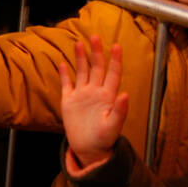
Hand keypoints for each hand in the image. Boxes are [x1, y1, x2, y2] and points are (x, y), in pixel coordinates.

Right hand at [61, 34, 128, 171]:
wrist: (89, 150)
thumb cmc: (104, 140)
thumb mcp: (113, 127)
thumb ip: (120, 111)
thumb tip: (125, 94)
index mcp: (107, 96)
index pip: (112, 74)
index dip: (115, 60)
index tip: (116, 45)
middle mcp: (95, 92)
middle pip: (96, 68)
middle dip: (96, 52)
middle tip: (95, 36)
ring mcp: (82, 95)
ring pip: (82, 72)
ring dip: (81, 58)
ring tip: (79, 43)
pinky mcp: (69, 101)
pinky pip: (66, 84)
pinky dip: (64, 74)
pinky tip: (63, 63)